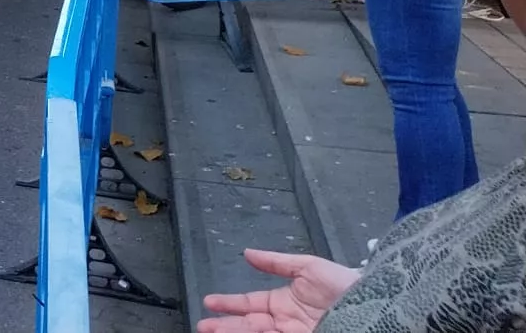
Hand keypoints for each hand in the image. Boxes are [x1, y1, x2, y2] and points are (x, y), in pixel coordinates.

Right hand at [198, 248, 358, 332]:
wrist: (376, 306)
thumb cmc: (345, 285)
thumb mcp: (309, 267)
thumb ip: (277, 263)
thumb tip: (247, 254)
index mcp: (283, 302)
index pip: (250, 305)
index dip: (229, 304)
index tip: (208, 302)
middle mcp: (285, 323)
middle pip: (249, 325)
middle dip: (225, 326)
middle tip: (203, 327)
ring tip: (213, 332)